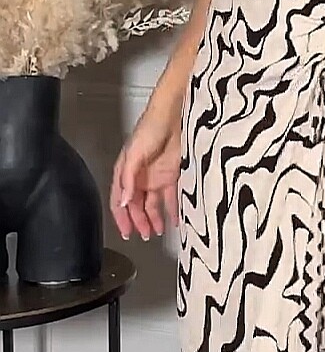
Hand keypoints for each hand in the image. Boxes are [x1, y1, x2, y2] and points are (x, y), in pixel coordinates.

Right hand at [109, 98, 183, 242]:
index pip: (120, 201)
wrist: (174, 115)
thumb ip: (129, 179)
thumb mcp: (135, 154)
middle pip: (137, 205)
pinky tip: (176, 220)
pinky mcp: (172, 174)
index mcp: (125, 173)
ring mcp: (156, 177)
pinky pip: (171, 196)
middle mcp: (139, 178)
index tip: (127, 234)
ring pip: (153, 204)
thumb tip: (125, 203)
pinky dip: (173, 209)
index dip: (122, 218)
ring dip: (155, 219)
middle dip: (140, 222)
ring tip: (159, 232)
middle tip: (146, 236)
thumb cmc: (149, 129)